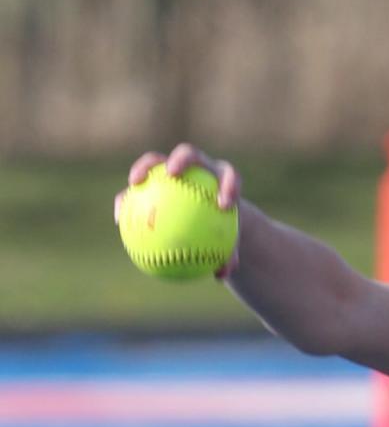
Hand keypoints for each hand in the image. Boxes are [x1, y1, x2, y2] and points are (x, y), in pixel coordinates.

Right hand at [114, 143, 242, 278]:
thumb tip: (222, 273)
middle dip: (182, 159)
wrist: (211, 216)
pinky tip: (120, 220)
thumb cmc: (224, 232)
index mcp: (223, 178)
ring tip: (134, 184)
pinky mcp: (153, 177)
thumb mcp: (229, 245)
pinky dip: (130, 199)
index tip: (224, 204)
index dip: (228, 185)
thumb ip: (228, 256)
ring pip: (156, 161)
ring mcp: (174, 168)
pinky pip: (138, 186)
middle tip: (173, 173)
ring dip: (144, 167)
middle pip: (190, 153)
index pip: (229, 175)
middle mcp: (199, 167)